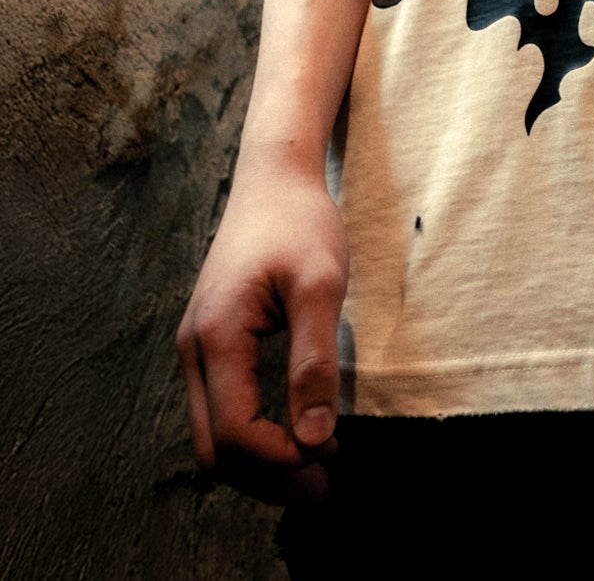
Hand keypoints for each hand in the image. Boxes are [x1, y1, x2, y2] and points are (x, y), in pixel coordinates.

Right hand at [177, 164, 348, 503]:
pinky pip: (221, 410)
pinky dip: (254, 435)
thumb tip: (315, 437)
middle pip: (215, 449)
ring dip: (261, 461)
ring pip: (213, 436)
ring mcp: (197, 348)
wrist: (274, 177)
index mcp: (216, 337)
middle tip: (327, 484)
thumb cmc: (299, 222)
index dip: (281, 458)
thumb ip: (314, 361)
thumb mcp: (320, 284)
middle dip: (268, 477)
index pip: (235, 432)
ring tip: (318, 465)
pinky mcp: (211, 344)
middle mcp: (194, 350)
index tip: (331, 454)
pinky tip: (296, 432)